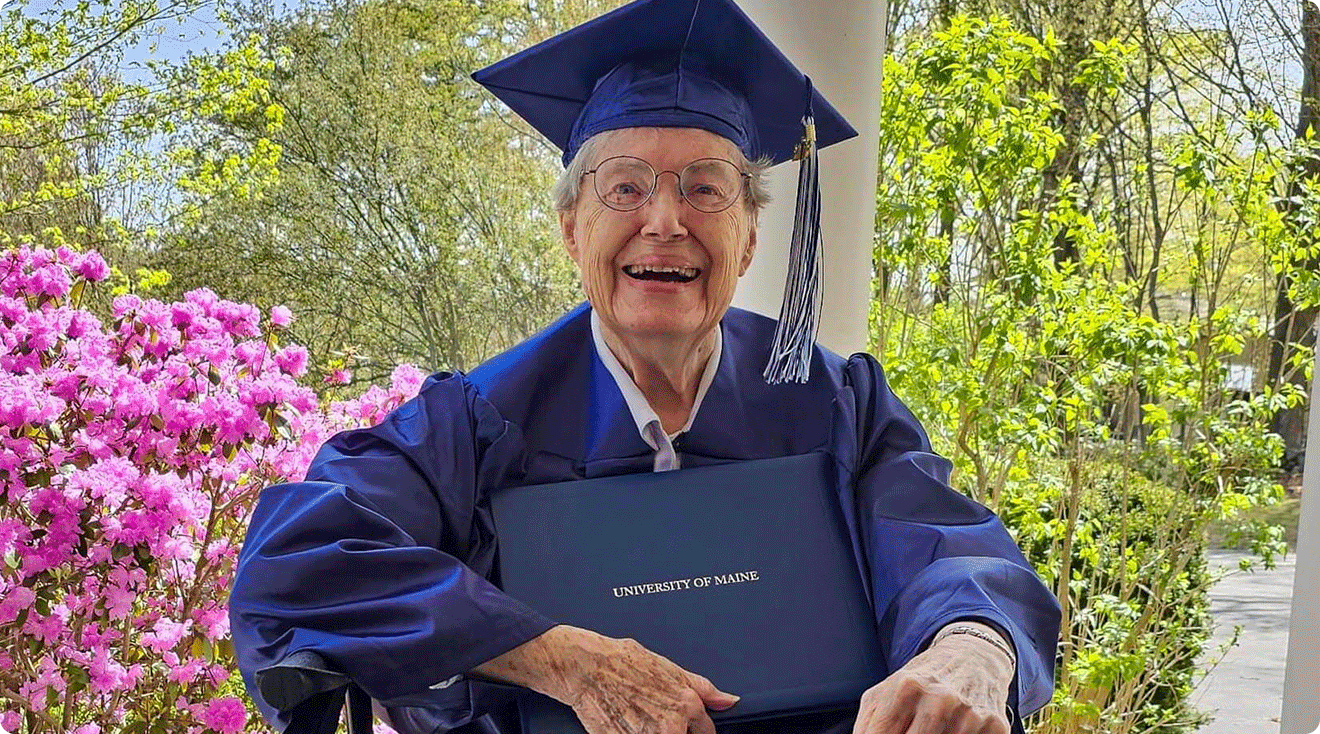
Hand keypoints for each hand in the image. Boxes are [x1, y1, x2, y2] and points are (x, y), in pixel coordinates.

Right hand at [473, 625, 739, 733]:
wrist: (584, 667)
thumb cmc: (622, 662)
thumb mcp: (668, 667)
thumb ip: (702, 688)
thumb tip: (729, 700)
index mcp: (687, 705)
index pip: (705, 733)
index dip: (692, 728)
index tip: (681, 725)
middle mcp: (671, 727)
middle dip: (672, 731)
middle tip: (650, 715)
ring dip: (652, 732)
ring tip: (636, 717)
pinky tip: (625, 724)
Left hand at [851, 631, 1013, 733]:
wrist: (973, 657)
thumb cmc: (923, 680)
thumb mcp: (886, 691)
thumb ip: (867, 723)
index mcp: (906, 688)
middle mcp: (939, 701)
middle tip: (910, 733)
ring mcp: (969, 716)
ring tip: (931, 729)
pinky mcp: (995, 727)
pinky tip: (955, 730)